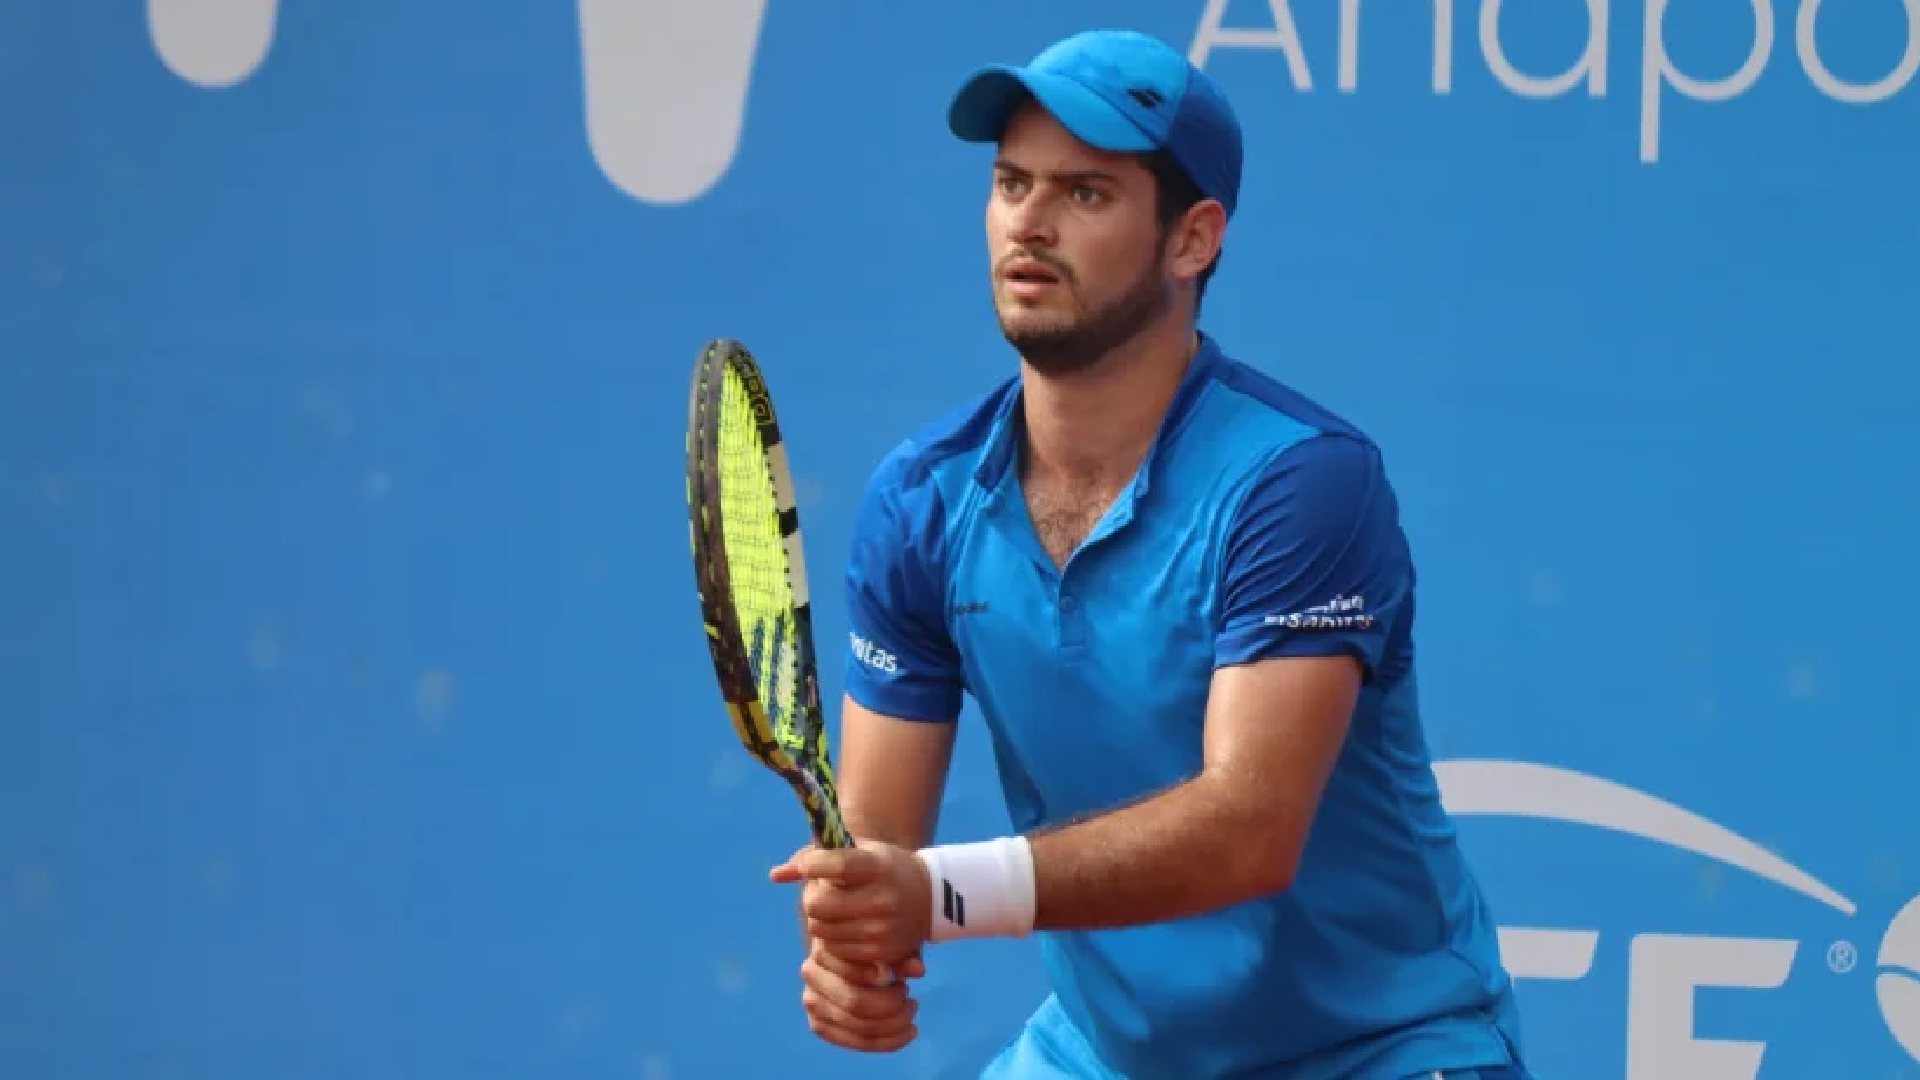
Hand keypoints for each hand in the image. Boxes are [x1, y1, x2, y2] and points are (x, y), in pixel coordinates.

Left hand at [770, 841, 933, 964]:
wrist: (930, 898)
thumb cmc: (885, 867)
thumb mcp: (862, 850)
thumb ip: (816, 857)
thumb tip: (775, 875)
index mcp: (878, 867)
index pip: (836, 866)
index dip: (813, 865)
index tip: (809, 866)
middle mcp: (882, 899)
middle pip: (819, 904)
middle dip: (811, 897)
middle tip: (820, 891)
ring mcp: (881, 929)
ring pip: (821, 929)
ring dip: (819, 919)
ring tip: (835, 908)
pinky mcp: (879, 952)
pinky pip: (834, 949)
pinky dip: (832, 938)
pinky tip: (845, 925)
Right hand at [799, 936, 924, 1051]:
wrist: (845, 951)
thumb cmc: (872, 944)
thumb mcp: (889, 942)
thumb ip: (903, 954)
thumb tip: (918, 971)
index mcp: (825, 949)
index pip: (854, 972)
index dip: (879, 982)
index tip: (904, 985)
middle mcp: (811, 974)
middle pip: (855, 1003)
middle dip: (891, 1008)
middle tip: (912, 1002)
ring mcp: (813, 1002)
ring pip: (856, 1027)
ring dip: (892, 1028)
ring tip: (911, 1015)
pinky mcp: (818, 1024)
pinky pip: (853, 1043)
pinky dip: (884, 1043)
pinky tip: (905, 1034)